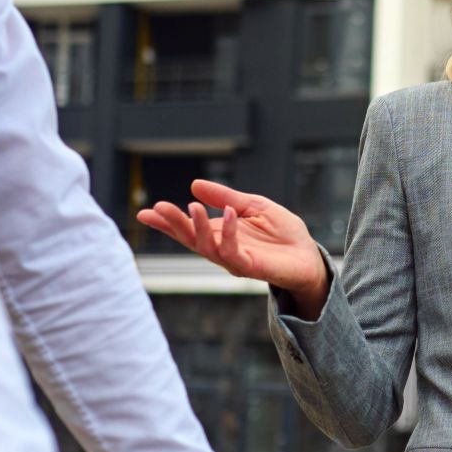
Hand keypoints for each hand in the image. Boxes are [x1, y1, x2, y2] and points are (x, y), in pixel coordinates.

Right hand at [137, 179, 329, 314]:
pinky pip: (233, 251)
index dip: (167, 222)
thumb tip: (194, 185)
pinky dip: (228, 232)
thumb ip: (224, 197)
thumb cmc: (281, 232)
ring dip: (196, 227)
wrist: (308, 254)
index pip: (187, 228)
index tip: (144, 213)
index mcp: (218, 234)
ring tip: (191, 207)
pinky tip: (228, 214)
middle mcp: (221, 249)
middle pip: (190, 239)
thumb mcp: (251, 205)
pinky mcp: (251, 266)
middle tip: (157, 209)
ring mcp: (234, 260)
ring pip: (207, 247)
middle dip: (173, 225)